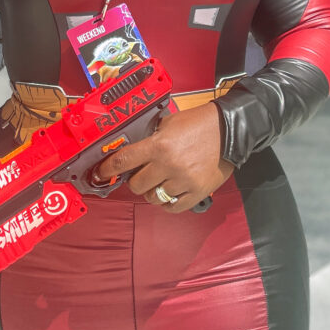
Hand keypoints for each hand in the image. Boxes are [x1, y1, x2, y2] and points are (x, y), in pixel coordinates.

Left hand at [93, 102, 233, 212]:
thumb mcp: (169, 123)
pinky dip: (167, 202)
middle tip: (140, 174)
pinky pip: (173, 206)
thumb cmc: (199, 123)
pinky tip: (169, 193)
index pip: (123, 161)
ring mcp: (183, 181)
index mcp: (158, 146)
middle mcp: (168, 165)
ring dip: (152, 191)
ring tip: (159, 182)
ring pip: (153, 197)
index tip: (100, 173)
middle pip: (136, 185)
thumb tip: (133, 153)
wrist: (229, 129)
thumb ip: (151, 138)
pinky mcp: (197, 192)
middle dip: (134, 181)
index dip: (107, 169)